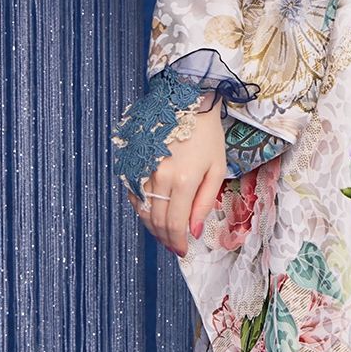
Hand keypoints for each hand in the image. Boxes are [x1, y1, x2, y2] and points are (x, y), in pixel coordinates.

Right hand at [127, 96, 226, 255]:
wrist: (186, 101)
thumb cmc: (207, 134)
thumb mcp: (217, 168)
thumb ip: (205, 202)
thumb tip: (194, 231)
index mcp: (184, 181)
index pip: (176, 226)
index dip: (177, 243)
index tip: (182, 251)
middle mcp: (160, 177)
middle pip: (157, 222)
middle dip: (165, 238)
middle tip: (174, 244)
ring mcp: (144, 169)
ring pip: (143, 211)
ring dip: (153, 226)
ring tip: (165, 231)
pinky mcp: (134, 162)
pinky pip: (134, 194)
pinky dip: (142, 208)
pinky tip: (153, 210)